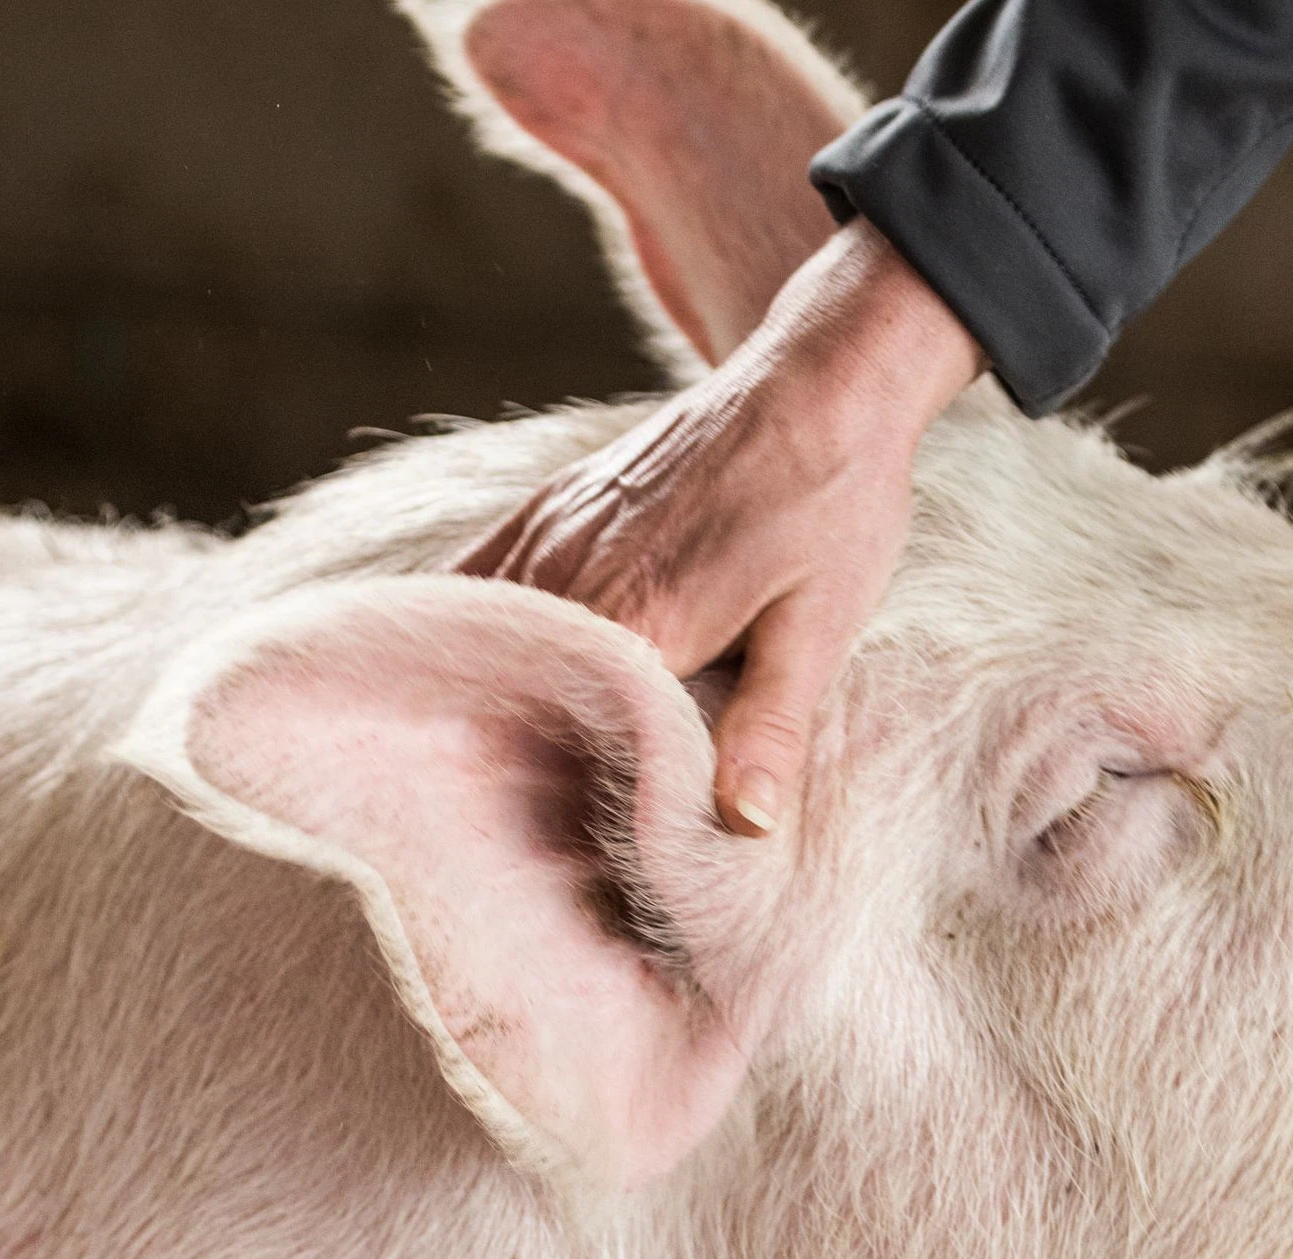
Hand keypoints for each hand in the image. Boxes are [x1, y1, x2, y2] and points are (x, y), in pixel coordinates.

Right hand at [462, 221, 981, 836]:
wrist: (820, 381)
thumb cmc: (833, 506)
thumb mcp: (821, 628)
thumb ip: (769, 730)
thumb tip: (743, 829)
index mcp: (639, 620)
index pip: (563, 733)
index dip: (560, 795)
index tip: (564, 843)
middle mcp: (573, 576)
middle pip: (511, 693)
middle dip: (510, 760)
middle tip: (515, 826)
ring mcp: (552, 534)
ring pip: (479, 640)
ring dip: (481, 700)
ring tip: (481, 769)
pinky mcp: (551, 507)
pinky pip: (472, 581)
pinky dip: (459, 632)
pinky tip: (462, 676)